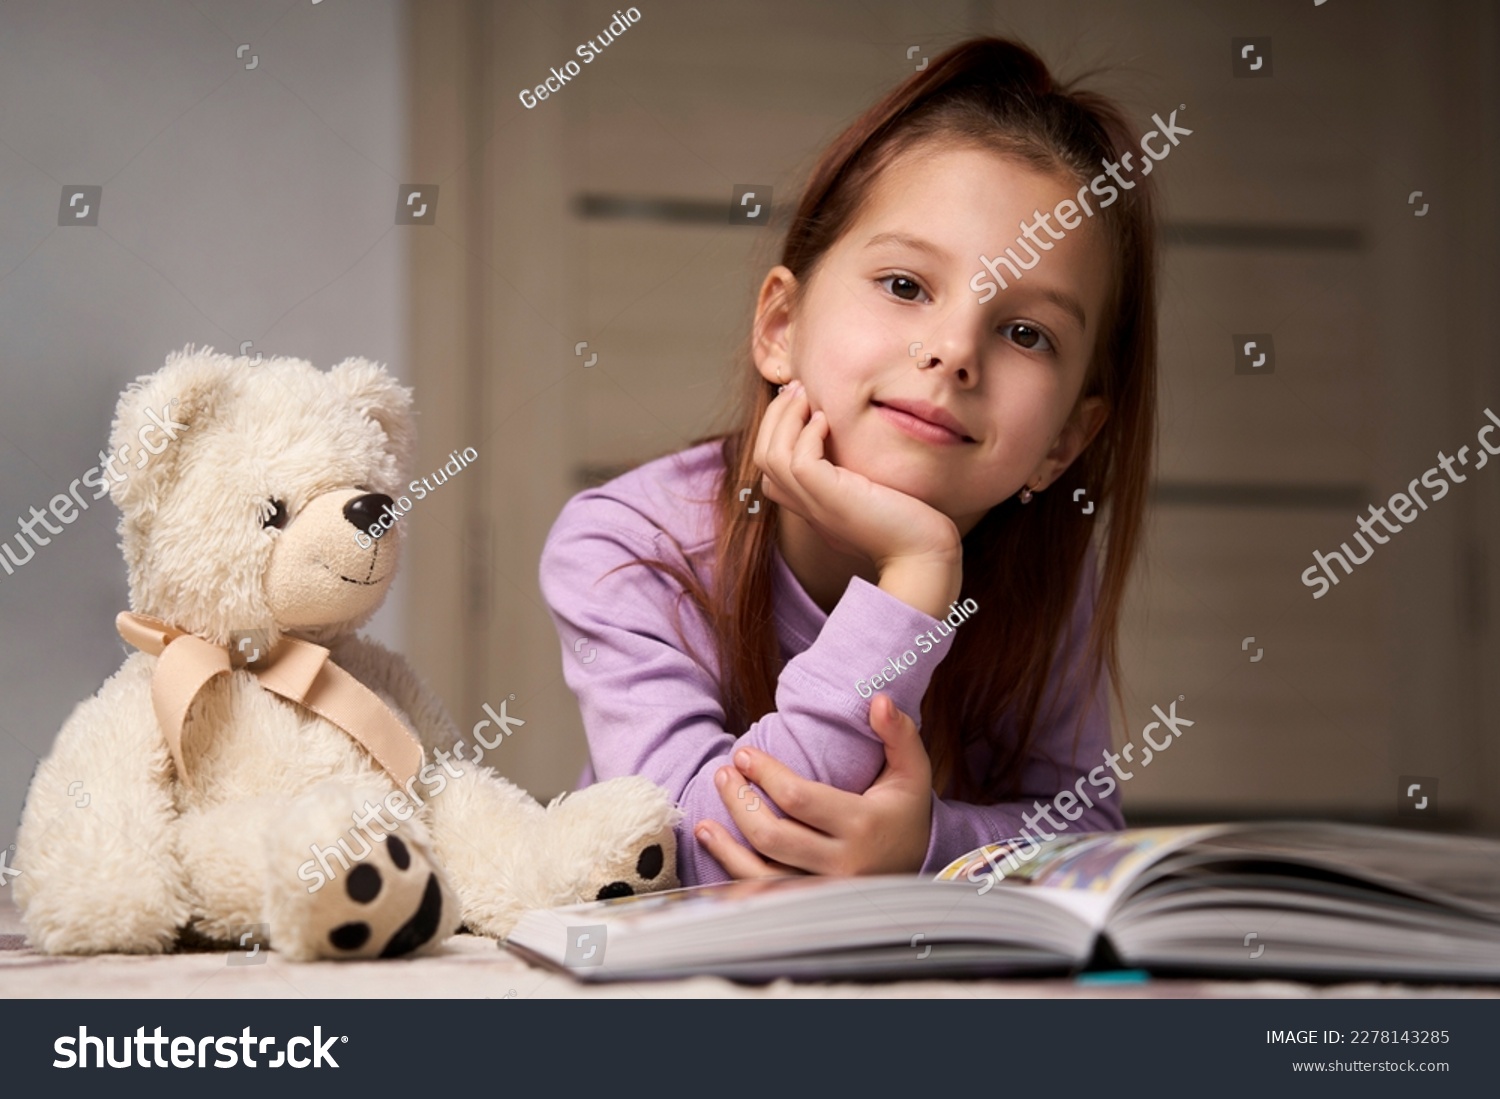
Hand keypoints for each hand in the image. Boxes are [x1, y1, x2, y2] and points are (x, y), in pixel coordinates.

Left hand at [696, 694, 933, 877]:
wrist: (918, 864)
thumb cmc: (906, 811)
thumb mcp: (912, 771)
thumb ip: (899, 734)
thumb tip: (880, 701)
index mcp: (863, 824)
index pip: (799, 798)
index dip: (765, 774)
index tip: (743, 754)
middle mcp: (843, 863)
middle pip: (774, 836)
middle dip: (740, 803)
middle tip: (723, 775)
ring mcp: (825, 889)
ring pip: (763, 872)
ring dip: (728, 845)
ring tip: (705, 820)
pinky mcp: (811, 903)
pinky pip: (765, 893)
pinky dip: (735, 873)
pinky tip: (717, 849)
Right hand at [755, 382, 961, 614]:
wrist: (923, 554)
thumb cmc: (908, 523)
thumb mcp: (871, 492)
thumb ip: (853, 473)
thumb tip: (847, 436)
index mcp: (811, 505)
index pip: (770, 468)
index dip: (776, 430)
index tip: (800, 403)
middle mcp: (806, 506)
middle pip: (762, 456)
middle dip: (774, 416)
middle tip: (797, 388)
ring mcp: (814, 504)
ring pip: (771, 455)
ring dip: (784, 418)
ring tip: (806, 395)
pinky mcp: (829, 498)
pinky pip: (797, 460)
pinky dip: (805, 434)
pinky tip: (826, 420)